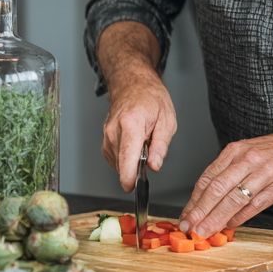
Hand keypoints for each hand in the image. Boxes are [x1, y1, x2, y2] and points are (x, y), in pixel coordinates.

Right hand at [102, 67, 177, 193]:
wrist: (133, 84)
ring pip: (119, 162)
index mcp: (131, 124)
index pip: (127, 155)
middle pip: (123, 162)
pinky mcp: (105, 140)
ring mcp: (106, 136)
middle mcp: (113, 131)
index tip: (131, 187)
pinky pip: (116, 158)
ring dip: (133, 161)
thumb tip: (154, 165)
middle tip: (152, 150)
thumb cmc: (151, 99)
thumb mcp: (167, 120)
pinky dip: (127, 157)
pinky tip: (136, 145)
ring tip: (144, 141)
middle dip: (138, 166)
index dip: (128, 175)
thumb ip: (161, 145)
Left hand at [179, 119, 272, 236]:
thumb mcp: (247, 152)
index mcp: (236, 151)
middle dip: (200, 211)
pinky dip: (239, 218)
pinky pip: (254, 206)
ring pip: (234, 199)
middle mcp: (248, 160)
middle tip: (189, 227)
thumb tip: (205, 201)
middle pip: (217, 188)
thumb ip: (227, 173)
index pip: (208, 178)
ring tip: (205, 230)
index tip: (186, 216)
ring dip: (217, 218)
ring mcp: (264, 173)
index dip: (194, 200)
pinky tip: (230, 225)